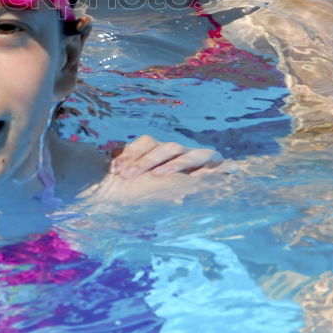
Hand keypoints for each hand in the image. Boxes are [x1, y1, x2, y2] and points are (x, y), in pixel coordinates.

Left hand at [108, 135, 222, 178]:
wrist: (216, 189)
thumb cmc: (174, 185)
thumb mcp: (153, 178)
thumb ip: (136, 169)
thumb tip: (111, 159)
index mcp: (166, 150)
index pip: (148, 143)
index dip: (131, 154)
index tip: (115, 170)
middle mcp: (183, 151)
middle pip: (165, 147)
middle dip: (145, 160)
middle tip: (127, 175)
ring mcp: (204, 157)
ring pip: (189, 154)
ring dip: (174, 164)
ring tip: (158, 175)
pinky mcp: (222, 168)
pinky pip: (219, 166)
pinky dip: (210, 171)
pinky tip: (198, 179)